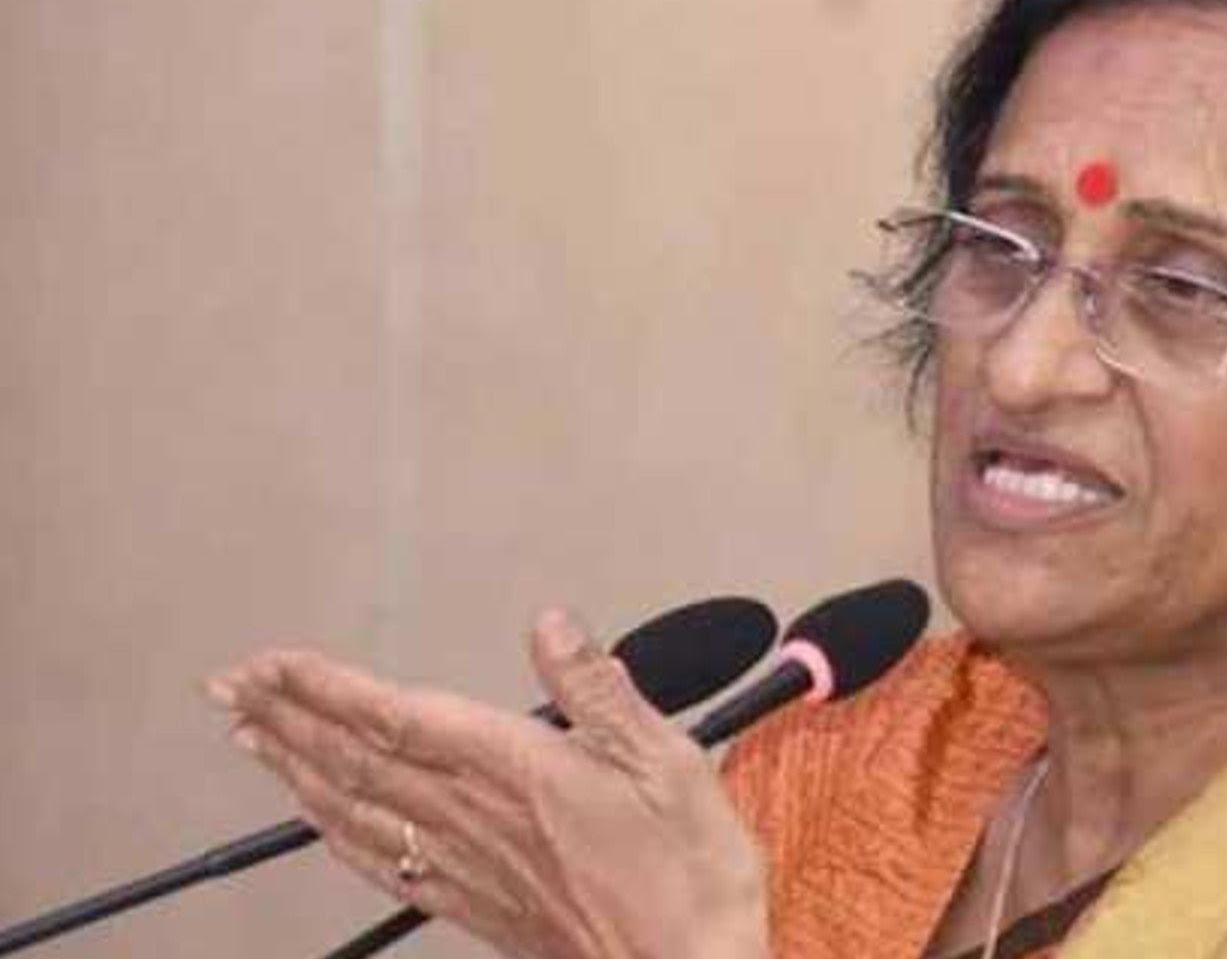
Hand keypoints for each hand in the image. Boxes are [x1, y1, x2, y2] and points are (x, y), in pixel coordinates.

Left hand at [207, 610, 768, 958]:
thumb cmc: (688, 876)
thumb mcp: (670, 764)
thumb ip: (601, 692)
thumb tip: (552, 628)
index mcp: (520, 772)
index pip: (400, 719)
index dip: (328, 689)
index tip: (275, 662)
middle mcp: (477, 818)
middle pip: (359, 761)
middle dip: (289, 717)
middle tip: (232, 685)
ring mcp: (468, 865)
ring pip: (357, 811)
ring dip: (295, 769)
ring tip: (251, 735)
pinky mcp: (475, 904)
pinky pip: (383, 865)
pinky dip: (336, 835)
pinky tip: (316, 821)